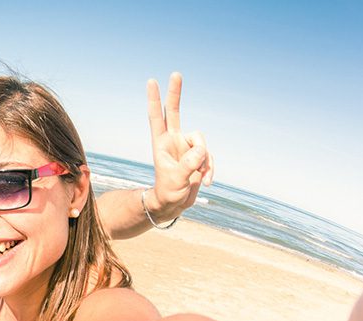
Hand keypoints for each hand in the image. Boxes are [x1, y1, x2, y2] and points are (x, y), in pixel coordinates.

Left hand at [145, 72, 214, 221]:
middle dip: (176, 93)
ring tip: (198, 178)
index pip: (156, 117)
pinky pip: (210, 156)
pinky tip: (206, 182)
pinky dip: (211, 168)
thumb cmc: (168, 194)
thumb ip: (188, 164)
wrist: (174, 204)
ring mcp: (187, 146)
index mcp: (161, 144)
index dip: (155, 100)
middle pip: (175, 112)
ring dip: (204, 161)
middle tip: (176, 73)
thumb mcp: (176, 181)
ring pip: (203, 143)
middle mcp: (173, 141)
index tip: (152, 82)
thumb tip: (201, 150)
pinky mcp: (198, 155)